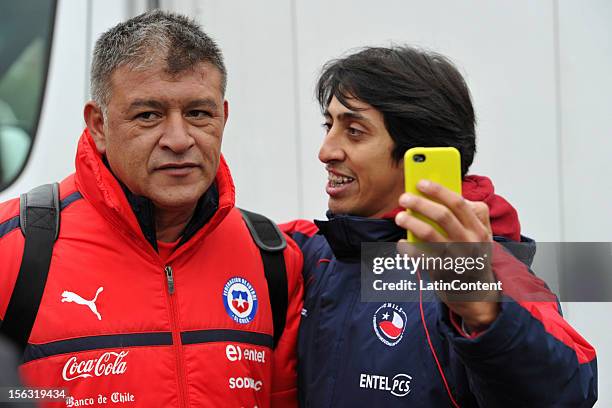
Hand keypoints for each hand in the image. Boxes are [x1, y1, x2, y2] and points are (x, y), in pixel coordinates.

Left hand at [394, 179, 498, 330]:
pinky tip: (401, 244)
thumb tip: (450, 193)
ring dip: (411, 222)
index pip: (459, 203)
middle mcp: (470, 243)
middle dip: (420, 203)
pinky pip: (421, 257)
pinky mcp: (443, 274)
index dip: (438, 190)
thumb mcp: (483, 236)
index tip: (421, 181)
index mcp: (479, 229)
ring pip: (429, 234)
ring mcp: (456, 259)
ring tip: (399, 216)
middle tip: (404, 198)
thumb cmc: (474, 259)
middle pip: (442, 216)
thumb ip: (473, 215)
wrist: (478, 296)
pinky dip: (409, 249)